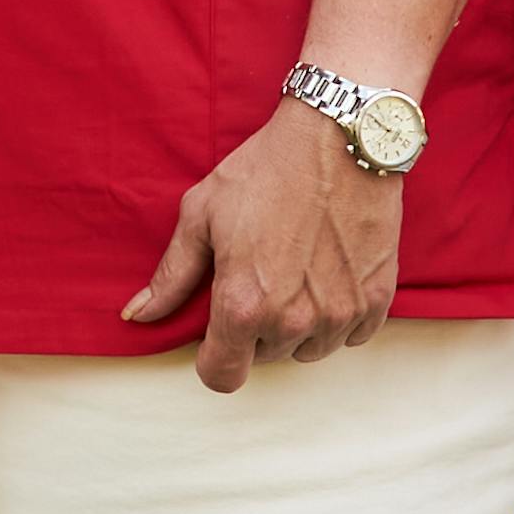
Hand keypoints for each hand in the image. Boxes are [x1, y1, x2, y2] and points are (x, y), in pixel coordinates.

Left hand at [126, 99, 402, 391]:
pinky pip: (350, 334)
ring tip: (294, 271)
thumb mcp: (202, 215)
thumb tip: (137, 315)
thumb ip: (172, 276)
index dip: (212, 358)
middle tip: (259, 275)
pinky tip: (327, 273)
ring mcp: (339, 313)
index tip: (216, 332)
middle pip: (264, 357)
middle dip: (255, 328)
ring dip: (298, 325)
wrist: (340, 137)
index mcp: (243, 305)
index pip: (221, 376)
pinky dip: (337, 314)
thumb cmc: (266, 169)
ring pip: (308, 349)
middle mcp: (293, 320)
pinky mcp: (375, 300)